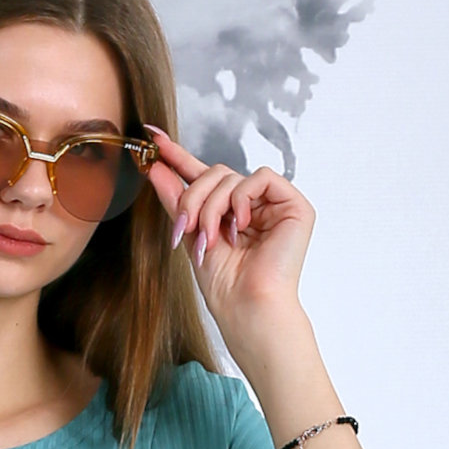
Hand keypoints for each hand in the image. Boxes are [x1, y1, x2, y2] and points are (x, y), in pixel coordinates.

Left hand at [142, 124, 314, 347]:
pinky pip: (259, 178)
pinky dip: (242, 200)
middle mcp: (253, 205)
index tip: (154, 139)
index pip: (204, 176)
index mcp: (230, 212)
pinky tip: (241, 226)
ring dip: (213, 208)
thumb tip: (155, 166)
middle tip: (185, 228)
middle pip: (215, 173)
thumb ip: (176, 199)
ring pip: (231, 177)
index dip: (179, 157)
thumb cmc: (224, 285)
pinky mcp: (295, 206)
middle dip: (193, 198)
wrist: (246, 309)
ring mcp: (275, 204)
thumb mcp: (190, 235)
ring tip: (213, 239)